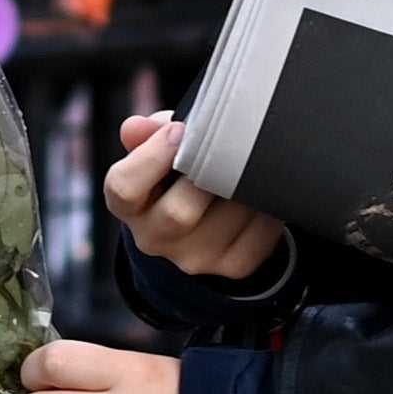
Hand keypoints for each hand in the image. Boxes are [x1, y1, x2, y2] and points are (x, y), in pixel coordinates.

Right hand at [104, 108, 287, 284]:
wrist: (199, 222)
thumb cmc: (175, 175)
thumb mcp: (157, 149)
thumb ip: (148, 134)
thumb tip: (135, 127)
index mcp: (129, 206)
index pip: (124, 188)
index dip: (151, 157)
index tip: (178, 131)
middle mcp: (155, 238)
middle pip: (179, 214)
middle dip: (207, 173)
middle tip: (224, 146)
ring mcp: (194, 257)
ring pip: (228, 221)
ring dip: (245, 186)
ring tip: (250, 163)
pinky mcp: (233, 266)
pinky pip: (260, 236)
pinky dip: (268, 210)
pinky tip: (264, 192)